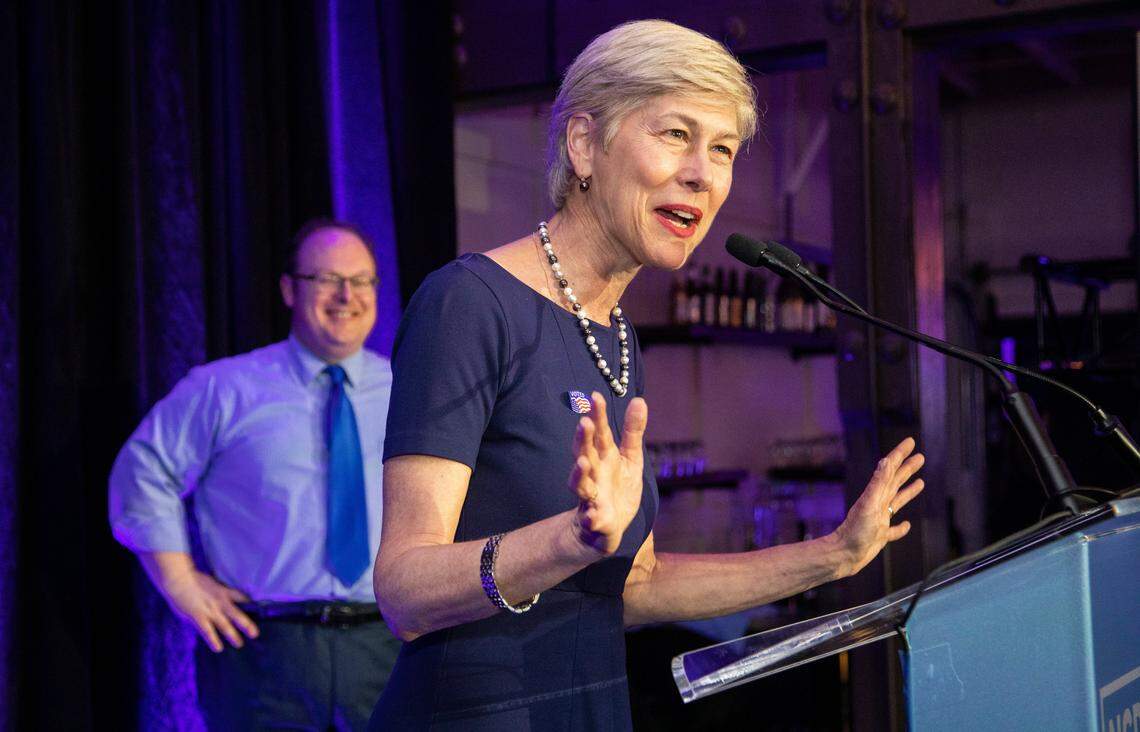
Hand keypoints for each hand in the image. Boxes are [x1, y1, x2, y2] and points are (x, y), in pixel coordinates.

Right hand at [144, 553, 259, 651]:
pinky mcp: (198, 617)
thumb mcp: (211, 582)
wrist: (179, 580)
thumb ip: (218, 590)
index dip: (250, 605)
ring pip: (225, 625)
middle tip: (255, 634)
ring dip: (233, 636)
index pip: (241, 598)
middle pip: (237, 615)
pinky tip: (218, 648)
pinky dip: (214, 640)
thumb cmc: (192, 579)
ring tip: (239, 644)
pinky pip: (208, 631)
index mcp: (223, 592)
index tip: (259, 613)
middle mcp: (220, 602)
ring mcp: (210, 610)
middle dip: (247, 625)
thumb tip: (223, 593)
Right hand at [566, 391, 647, 554]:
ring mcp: (592, 497)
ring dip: (579, 475)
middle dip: (583, 439)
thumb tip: (639, 400)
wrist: (607, 527)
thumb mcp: (631, 458)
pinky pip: (590, 519)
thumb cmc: (617, 488)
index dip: (597, 416)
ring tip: (583, 463)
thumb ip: (633, 432)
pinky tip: (592, 516)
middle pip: (584, 454)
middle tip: (584, 422)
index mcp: (603, 457)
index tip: (595, 397)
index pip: (599, 433)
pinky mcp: (595, 520)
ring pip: (581, 485)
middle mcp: (594, 474)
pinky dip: (589, 518)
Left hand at [832, 437, 924, 575]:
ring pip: (897, 501)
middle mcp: (878, 504)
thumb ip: (878, 482)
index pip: (890, 469)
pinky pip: (894, 529)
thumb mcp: (869, 504)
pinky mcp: (880, 536)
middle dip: (907, 468)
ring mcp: (879, 519)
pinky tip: (907, 526)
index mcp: (876, 494)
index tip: (910, 441)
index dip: (900, 454)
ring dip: (908, 491)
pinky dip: (901, 527)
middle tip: (920, 457)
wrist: (843, 555)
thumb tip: (886, 460)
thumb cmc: (855, 531)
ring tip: (920, 482)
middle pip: (896, 481)